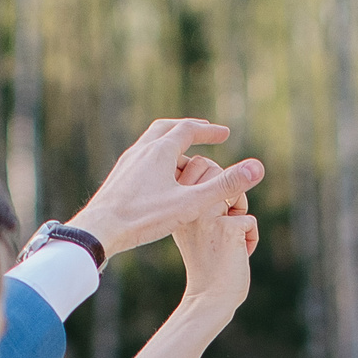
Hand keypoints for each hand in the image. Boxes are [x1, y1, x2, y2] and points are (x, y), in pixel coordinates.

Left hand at [69, 118, 263, 260]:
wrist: (99, 229)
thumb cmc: (145, 218)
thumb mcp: (191, 204)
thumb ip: (225, 186)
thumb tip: (258, 168)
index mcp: (161, 150)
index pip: (189, 130)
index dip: (209, 131)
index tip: (225, 135)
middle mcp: (142, 150)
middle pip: (167, 128)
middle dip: (188, 129)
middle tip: (203, 132)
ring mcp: (127, 162)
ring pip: (151, 143)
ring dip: (170, 143)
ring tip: (184, 156)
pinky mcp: (118, 177)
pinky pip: (140, 158)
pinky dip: (156, 158)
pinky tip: (158, 177)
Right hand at [172, 160, 258, 315]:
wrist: (210, 297)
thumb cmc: (208, 262)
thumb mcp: (198, 226)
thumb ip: (204, 199)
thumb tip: (230, 173)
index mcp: (177, 203)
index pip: (200, 165)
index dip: (216, 185)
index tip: (211, 216)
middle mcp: (188, 207)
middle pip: (220, 172)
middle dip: (231, 193)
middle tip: (223, 225)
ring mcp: (207, 216)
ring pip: (237, 191)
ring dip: (241, 213)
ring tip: (229, 240)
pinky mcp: (228, 228)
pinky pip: (250, 220)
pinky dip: (250, 239)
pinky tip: (237, 255)